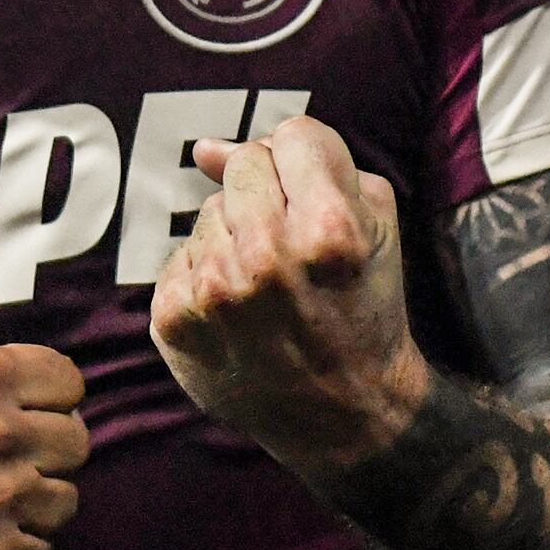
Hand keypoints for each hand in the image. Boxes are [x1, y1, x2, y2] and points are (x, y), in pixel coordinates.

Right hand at [0, 344, 87, 549]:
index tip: (37, 410)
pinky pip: (44, 544)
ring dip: (40, 497)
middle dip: (50, 449)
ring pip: (67, 497)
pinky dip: (22, 538)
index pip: (69, 381)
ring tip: (5, 494)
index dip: (54, 397)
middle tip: (20, 456)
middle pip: (76, 440)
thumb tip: (55, 394)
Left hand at [148, 118, 429, 480]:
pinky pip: (180, 255)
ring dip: (234, 236)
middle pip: (243, 165)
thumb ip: (311, 161)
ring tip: (267, 286)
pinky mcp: (174, 319)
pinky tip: (237, 310)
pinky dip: (205, 274)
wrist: (344, 413)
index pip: (293, 136)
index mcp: (329, 231)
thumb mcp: (376, 225)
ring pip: (207, 211)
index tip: (316, 200)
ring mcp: (214, 292)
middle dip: (267, 194)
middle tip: (291, 247)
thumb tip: (205, 148)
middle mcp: (266, 259)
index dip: (307, 163)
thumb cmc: (366, 307)